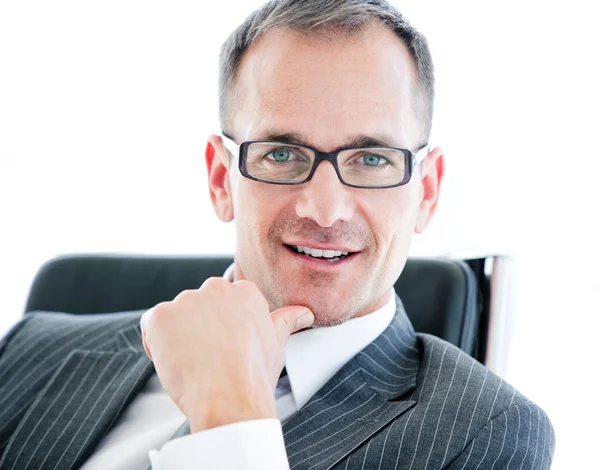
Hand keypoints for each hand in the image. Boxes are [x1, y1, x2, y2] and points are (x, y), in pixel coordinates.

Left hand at [140, 277, 313, 432]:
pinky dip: (155, 345)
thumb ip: (287, 320)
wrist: (230, 398)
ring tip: (194, 363)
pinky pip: (151, 326)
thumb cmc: (252, 375)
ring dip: (177, 338)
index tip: (224, 348)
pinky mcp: (161, 315)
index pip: (220, 305)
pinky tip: (175, 361)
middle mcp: (215, 288)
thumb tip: (304, 313)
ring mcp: (186, 300)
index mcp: (243, 291)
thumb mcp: (277, 343)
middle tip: (209, 358)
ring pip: (173, 318)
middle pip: (197, 308)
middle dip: (198, 330)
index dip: (219, 331)